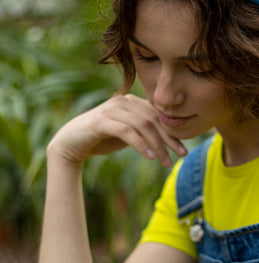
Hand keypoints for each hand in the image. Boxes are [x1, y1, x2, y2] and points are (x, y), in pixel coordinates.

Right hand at [48, 94, 186, 166]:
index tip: (183, 149)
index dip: (173, 132)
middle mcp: (123, 101)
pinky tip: (150, 156)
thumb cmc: (102, 138)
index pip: (158, 116)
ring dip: (157, 145)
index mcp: (131, 102)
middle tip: (181, 155)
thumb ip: (144, 131)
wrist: (71, 143)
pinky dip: (141, 144)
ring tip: (166, 161)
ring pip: (143, 125)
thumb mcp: (128, 133)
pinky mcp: (101, 121)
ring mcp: (112, 109)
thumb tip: (169, 139)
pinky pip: (127, 132)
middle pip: (154, 119)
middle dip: (169, 139)